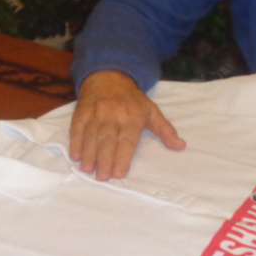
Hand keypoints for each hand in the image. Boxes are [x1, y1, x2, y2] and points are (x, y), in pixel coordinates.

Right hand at [69, 70, 185, 180]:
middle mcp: (113, 114)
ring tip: (87, 170)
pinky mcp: (82, 112)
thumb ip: (165, 130)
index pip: (127, 139)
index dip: (123, 157)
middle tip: (102, 177)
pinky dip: (75, 141)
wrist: (109, 77)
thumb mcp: (152, 111)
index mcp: (133, 116)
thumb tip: (181, 146)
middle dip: (104, 159)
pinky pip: (77, 127)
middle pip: (108, 139)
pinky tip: (75, 155)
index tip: (119, 173)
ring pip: (92, 135)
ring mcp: (96, 112)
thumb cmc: (132, 100)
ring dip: (89, 153)